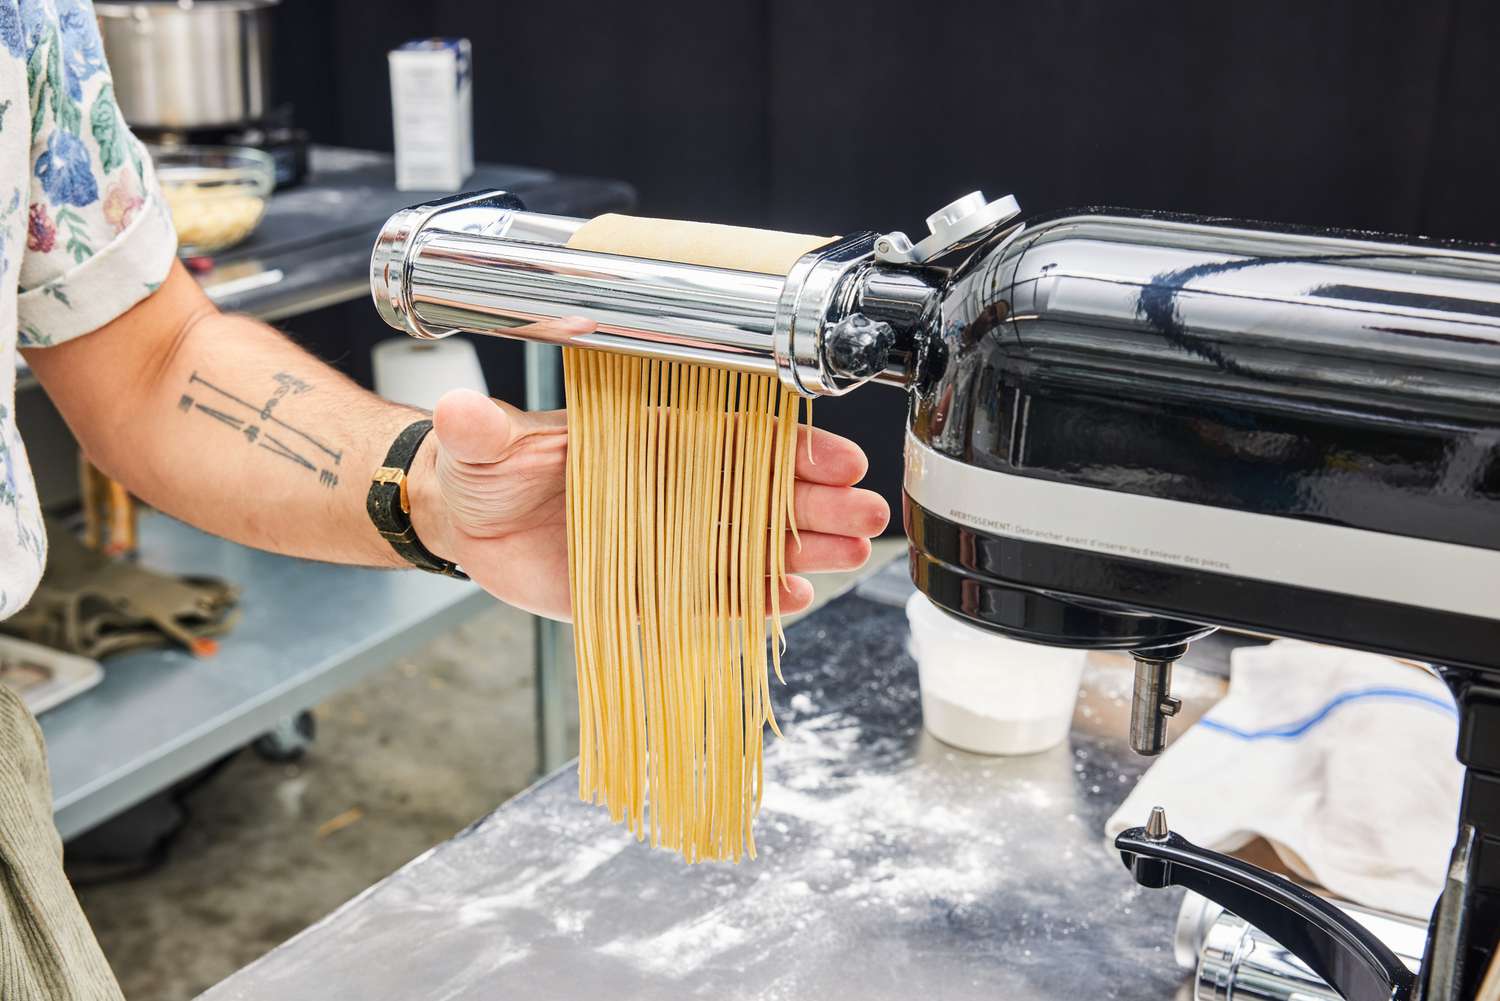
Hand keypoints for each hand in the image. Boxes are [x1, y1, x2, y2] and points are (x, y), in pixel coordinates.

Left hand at [410, 382, 889, 620]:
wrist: (467, 522)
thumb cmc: (484, 469)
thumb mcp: (481, 445)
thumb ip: (481, 430)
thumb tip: (460, 411)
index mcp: (648, 439)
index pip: (733, 439)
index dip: (789, 450)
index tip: (838, 458)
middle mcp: (670, 486)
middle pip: (759, 491)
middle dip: (817, 502)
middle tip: (868, 514)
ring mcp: (666, 539)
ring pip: (750, 541)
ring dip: (803, 548)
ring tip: (851, 556)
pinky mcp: (651, 587)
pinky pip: (712, 593)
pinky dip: (750, 596)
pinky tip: (790, 598)